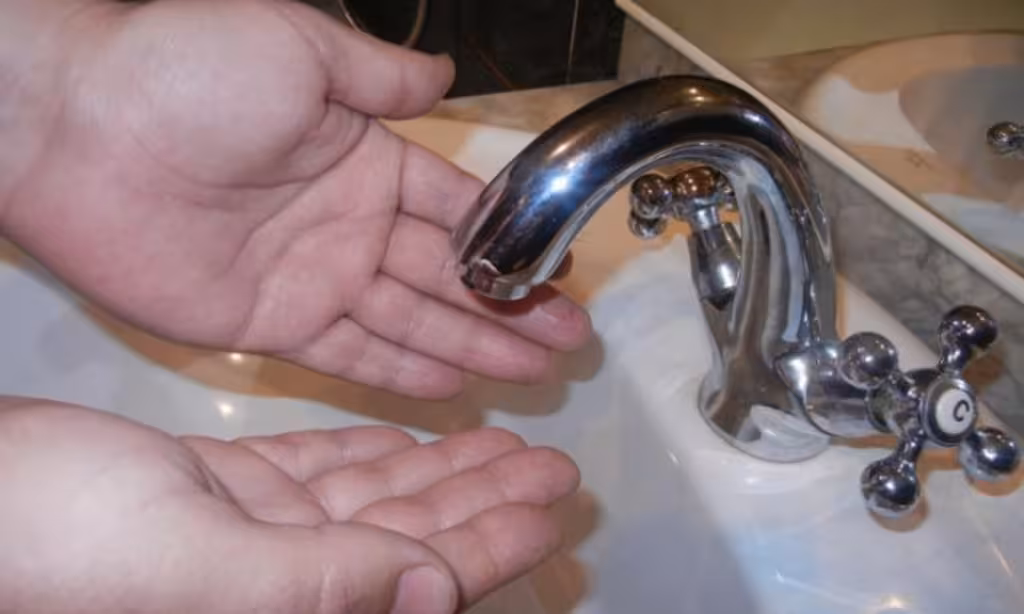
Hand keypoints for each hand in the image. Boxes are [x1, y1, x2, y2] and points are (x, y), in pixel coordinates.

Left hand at [0, 0, 590, 398]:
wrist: (75, 129)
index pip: (457, 208)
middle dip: (512, 307)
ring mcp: (312, 277)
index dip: (513, 239)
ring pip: (413, 321)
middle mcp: (347, 221)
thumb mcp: (301, 50)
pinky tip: (456, 386)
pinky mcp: (271, 324)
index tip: (561, 268)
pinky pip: (353, 354)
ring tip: (536, 370)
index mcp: (363, 156)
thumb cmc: (181, 70)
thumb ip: (380, 76)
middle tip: (570, 339)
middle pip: (448, 276)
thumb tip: (442, 77)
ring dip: (476, 346)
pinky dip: (404, 373)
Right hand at [0, 398, 579, 612]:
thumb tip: (430, 595)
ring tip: (501, 444)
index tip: (551, 505)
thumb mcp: (195, 567)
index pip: (419, 579)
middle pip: (409, 538)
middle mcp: (276, 581)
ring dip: (438, 471)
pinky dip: (363, 456)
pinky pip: (310, 475)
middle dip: (484, 500)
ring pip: (369, 501)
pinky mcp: (214, 494)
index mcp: (286, 608)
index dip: (493, 542)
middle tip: (549, 466)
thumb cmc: (44, 547)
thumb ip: (318, 585)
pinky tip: (408, 444)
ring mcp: (245, 535)